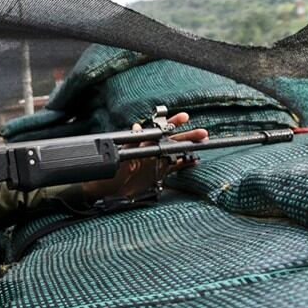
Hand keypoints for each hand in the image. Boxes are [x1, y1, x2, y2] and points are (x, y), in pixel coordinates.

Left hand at [85, 112, 208, 197]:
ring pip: (175, 152)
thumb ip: (128, 143)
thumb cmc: (107, 172)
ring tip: (203, 143)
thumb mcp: (117, 157)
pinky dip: (184, 163)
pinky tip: (194, 161)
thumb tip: (136, 127)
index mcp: (141, 144)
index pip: (158, 131)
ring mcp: (154, 161)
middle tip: (203, 133)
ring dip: (189, 148)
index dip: (171, 124)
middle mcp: (150, 150)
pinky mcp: (156, 173)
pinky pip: (173, 166)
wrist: (105, 190)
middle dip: (187, 136)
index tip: (184, 118)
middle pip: (171, 140)